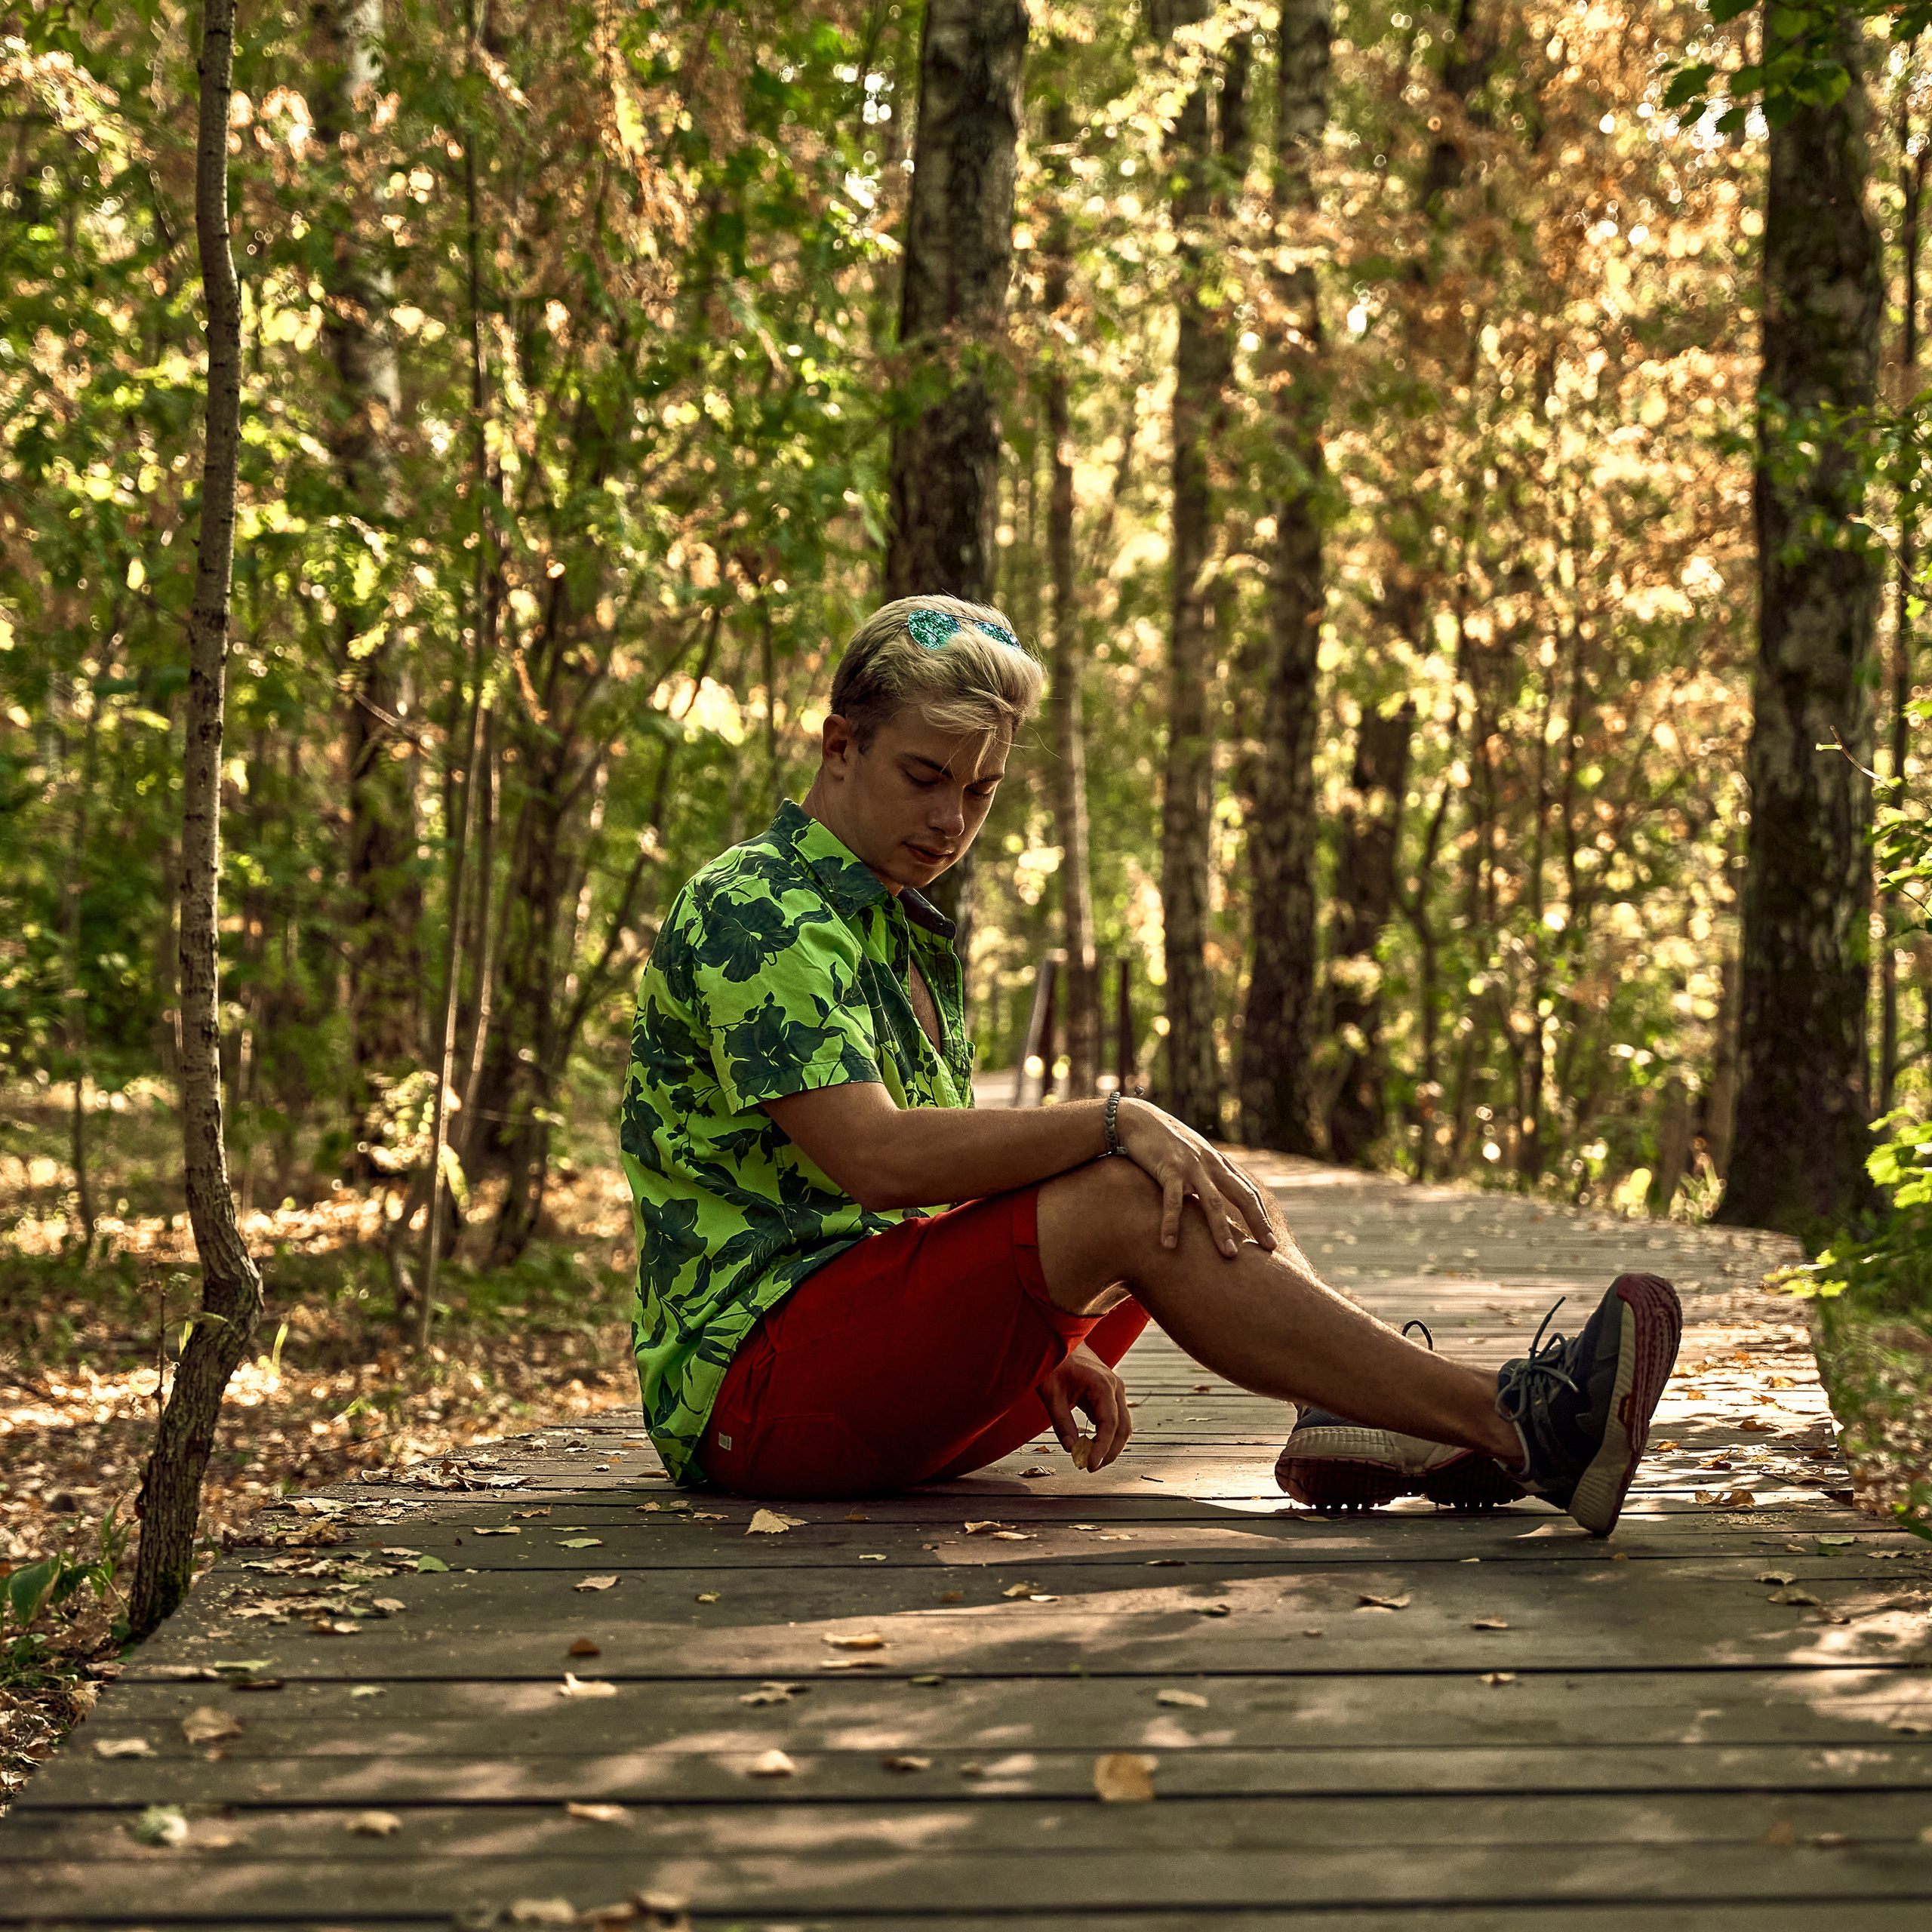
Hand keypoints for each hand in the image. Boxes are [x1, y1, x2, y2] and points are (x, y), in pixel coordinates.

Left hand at [1038, 1343, 1131, 1470]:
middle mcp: (1115, 1387)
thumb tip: (1071, 1449)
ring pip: (1123, 1426)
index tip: (1090, 1465)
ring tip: (1091, 1460)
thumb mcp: (1051, 1393)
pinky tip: (1091, 1445)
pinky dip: (1107, 1435)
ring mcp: (1115, 1390)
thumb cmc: (1054, 1360)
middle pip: (1123, 1428)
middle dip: (1109, 1452)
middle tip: (1090, 1467)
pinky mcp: (1109, 1393)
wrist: (1059, 1338)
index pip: (1109, 1424)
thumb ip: (1061, 1422)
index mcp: (1102, 1384)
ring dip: (1110, 1445)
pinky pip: (1114, 1419)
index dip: (1102, 1448)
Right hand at [1117, 1099, 1279, 1258]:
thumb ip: (1208, 1174)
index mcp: (1219, 1163)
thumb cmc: (1166, 1142)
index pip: (1248, 1191)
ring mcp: (1191, 1166)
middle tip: (1269, 1248)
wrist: (1140, 1119)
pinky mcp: (1169, 1169)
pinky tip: (1169, 1244)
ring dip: (1221, 1229)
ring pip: (1213, 1202)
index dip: (1262, 1215)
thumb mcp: (1194, 1155)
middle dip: (1257, 1222)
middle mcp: (1211, 1164)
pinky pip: (1172, 1201)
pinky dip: (1171, 1223)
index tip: (1271, 1239)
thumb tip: (1217, 1201)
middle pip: (1241, 1195)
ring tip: (1229, 1254)